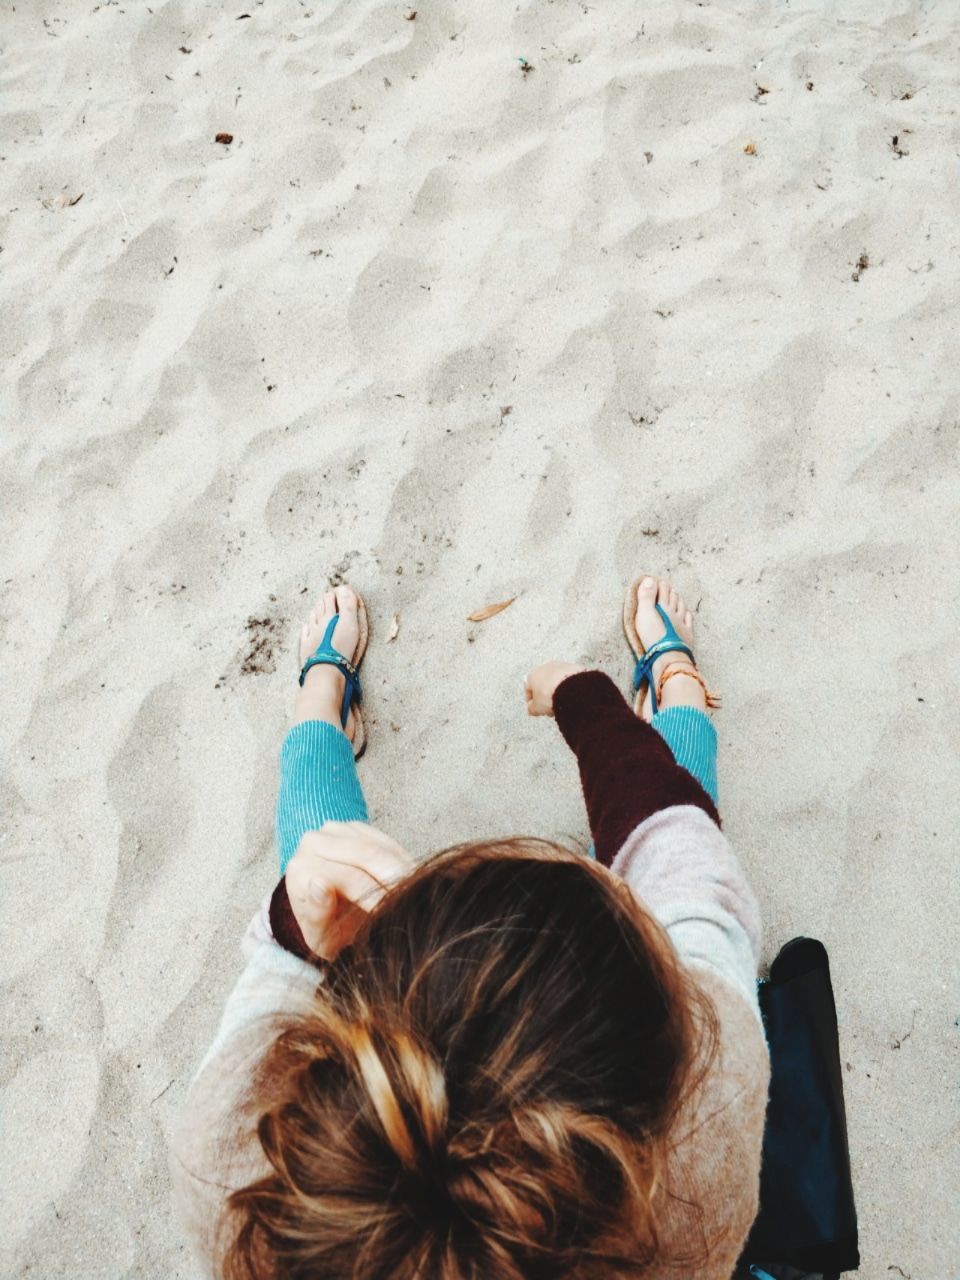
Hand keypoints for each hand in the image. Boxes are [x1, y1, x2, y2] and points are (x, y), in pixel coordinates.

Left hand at [284, 821, 413, 959]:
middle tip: (420, 898)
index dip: (380, 894)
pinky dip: (400, 858)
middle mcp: (313, 843)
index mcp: (300, 870)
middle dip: (397, 876)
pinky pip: (384, 839)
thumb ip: (317, 914)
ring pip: (379, 844)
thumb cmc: (327, 931)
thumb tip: (319, 884)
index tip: (402, 910)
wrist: (328, 915)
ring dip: (402, 867)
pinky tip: (410, 878)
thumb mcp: (320, 936)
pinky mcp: (353, 826)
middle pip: (366, 854)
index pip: (349, 878)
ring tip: (420, 890)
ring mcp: (333, 830)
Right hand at [523, 661, 583, 716]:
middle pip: (543, 683)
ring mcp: (560, 666)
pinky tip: (570, 696)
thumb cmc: (552, 696)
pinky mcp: (573, 667)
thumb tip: (531, 709)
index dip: (532, 699)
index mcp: (532, 675)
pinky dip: (568, 686)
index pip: (528, 688)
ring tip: (561, 702)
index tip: (536, 707)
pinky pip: (568, 678)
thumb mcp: (537, 708)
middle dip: (545, 694)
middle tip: (549, 706)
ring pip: (556, 680)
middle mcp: (545, 667)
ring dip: (557, 689)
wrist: (572, 689)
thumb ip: (531, 708)